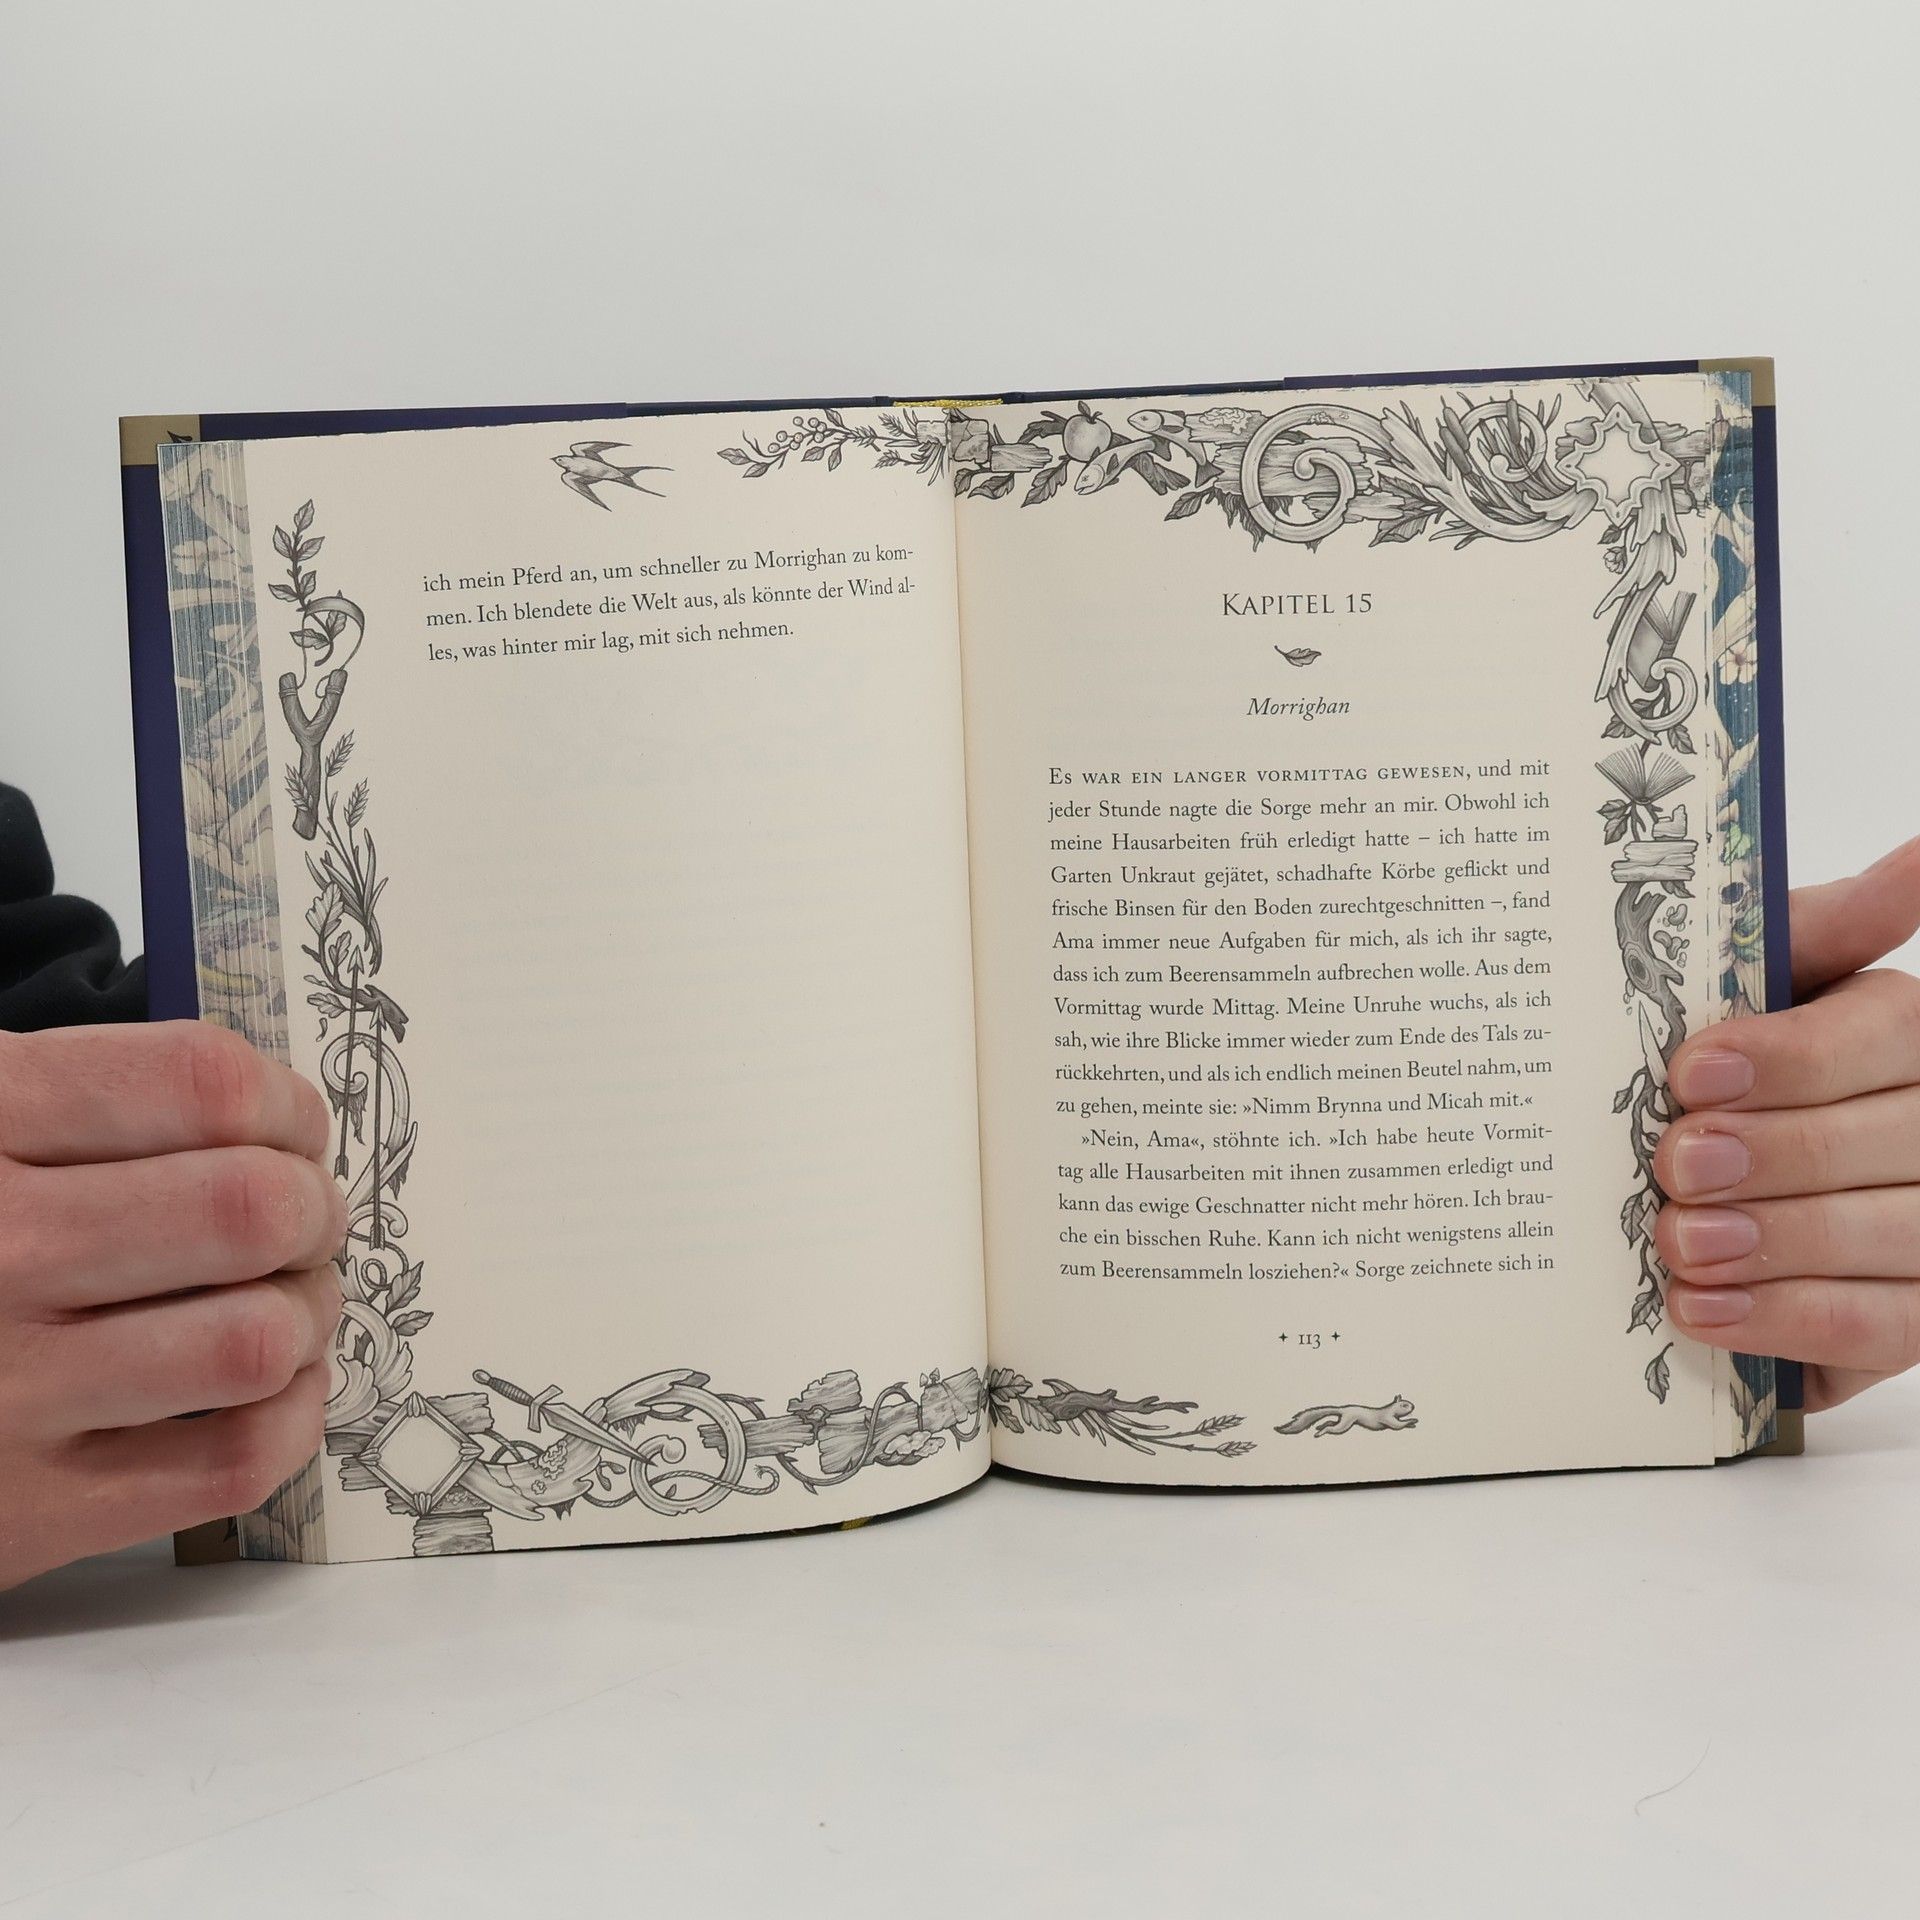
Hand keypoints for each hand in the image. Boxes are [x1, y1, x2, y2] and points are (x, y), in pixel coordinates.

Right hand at [0, 1022, 344, 1588]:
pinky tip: (272, 1385)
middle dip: (313, 1210)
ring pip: (258, 1339)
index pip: (204, 1084)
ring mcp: (8, 1392)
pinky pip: (233, 1462)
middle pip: (252, 1209)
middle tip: (300, 1222)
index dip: (286, 1105)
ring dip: (306, 1315)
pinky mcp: (28, 1514)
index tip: (290, 1132)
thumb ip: (81, 1097)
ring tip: (285, 1302)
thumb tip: (260, 1110)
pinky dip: (291, 1418)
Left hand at [1658, 837, 1919, 1411]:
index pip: (1885, 1033)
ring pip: (1893, 1234)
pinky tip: (1698, 1305)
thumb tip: (1912, 859)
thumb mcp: (1745, 987)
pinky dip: (1783, 1318)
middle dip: (1775, 1153)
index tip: (1691, 1073)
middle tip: (1676, 1164)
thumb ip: (1813, 932)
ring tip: (1679, 1239)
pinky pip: (1878, 1328)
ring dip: (1774, 1241)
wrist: (1678, 1194)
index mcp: (1899, 1031)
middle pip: (1893, 1138)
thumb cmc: (1715, 1071)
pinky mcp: (1913, 1317)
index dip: (1792, 1057)